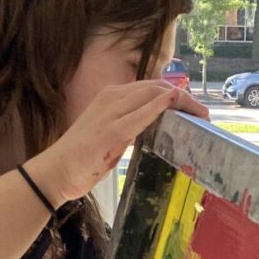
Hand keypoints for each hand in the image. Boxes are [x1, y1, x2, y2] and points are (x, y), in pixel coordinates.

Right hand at [30, 80, 207, 203]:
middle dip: (184, 97)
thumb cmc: (81, 158)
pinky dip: (160, 106)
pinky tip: (175, 102)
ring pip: (152, 95)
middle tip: (204, 114)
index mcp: (110, 98)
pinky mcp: (111, 131)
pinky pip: (141, 114)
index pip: (149, 88)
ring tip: (201, 115)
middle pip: (155, 87)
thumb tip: (152, 131)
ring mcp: (111, 113)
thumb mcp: (109, 136)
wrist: (55, 171)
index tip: (192, 108)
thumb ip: (129, 128)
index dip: (174, 94)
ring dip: (181, 101)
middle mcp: (111, 98)